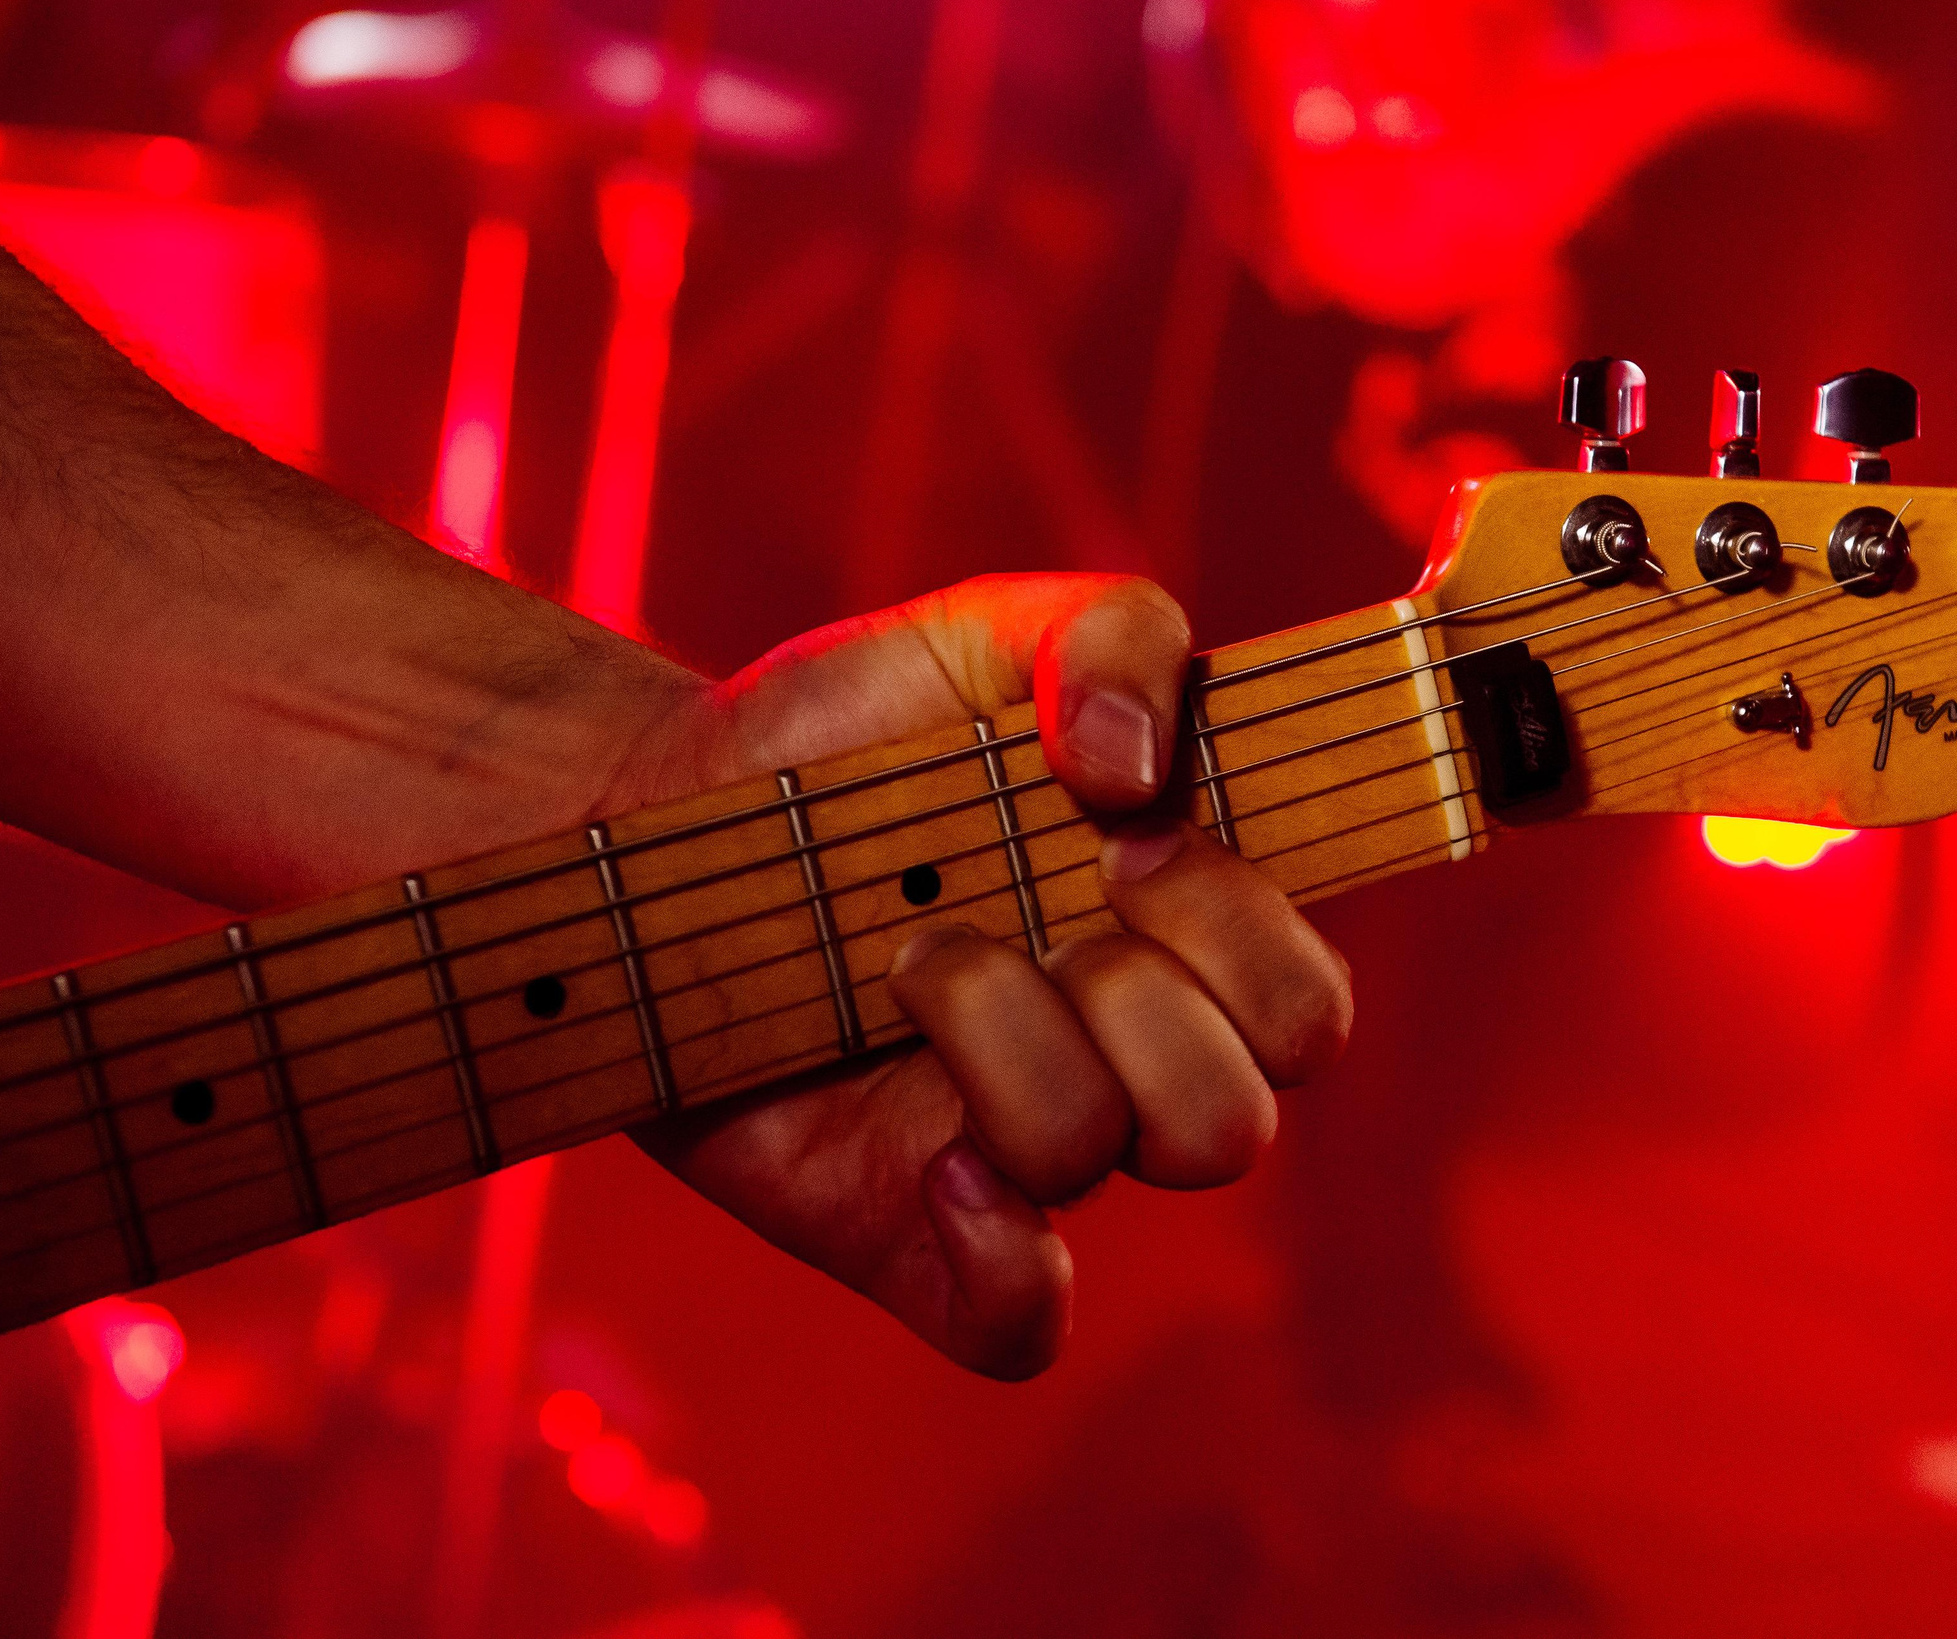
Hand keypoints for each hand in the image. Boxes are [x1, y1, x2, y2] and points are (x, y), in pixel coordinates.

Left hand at [617, 575, 1352, 1378]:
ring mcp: (1016, 1149)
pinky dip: (1006, 1258)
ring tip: (907, 964)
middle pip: (1238, 1118)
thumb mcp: (981, 633)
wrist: (650, 820)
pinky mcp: (912, 1231)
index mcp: (1173, 935)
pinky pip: (1021, 1322)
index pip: (1305, 1004)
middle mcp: (1118, 1056)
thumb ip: (1110, 636)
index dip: (1249, 936)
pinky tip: (935, 1164)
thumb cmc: (843, 734)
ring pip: (1110, 1168)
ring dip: (1014, 1053)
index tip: (1125, 838)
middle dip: (1141, 1005)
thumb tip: (1141, 772)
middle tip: (1029, 907)